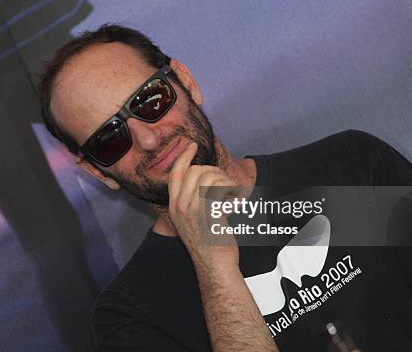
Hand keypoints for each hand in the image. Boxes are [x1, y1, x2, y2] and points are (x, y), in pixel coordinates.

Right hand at [168, 142, 240, 266]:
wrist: (214, 265)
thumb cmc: (208, 244)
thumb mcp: (191, 220)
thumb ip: (191, 200)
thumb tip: (202, 177)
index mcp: (174, 206)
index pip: (175, 174)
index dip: (183, 157)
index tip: (191, 145)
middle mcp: (181, 206)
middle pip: (195, 171)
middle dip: (214, 171)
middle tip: (226, 183)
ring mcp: (194, 210)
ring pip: (210, 176)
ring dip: (225, 181)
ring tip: (232, 194)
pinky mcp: (210, 213)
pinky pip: (221, 188)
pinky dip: (233, 191)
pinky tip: (237, 202)